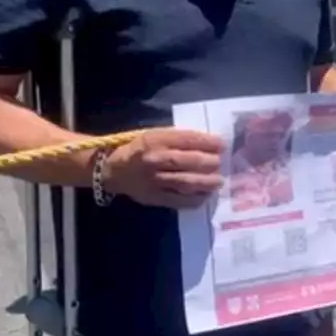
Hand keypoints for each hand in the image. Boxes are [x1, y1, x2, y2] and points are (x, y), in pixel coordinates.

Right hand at [103, 128, 224, 209]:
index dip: (207, 142)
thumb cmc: (139, 149)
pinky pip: (178, 200)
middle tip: (221, 163)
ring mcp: (154, 180)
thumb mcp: (154, 135)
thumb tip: (209, 143)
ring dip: (206, 182)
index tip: (222, 144)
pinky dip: (195, 199)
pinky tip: (205, 196)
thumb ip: (178, 139)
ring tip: (218, 181)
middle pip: (187, 161)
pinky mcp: (154, 197)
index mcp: (155, 139)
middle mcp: (155, 159)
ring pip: (185, 182)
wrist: (113, 170)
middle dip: (209, 162)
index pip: (186, 139)